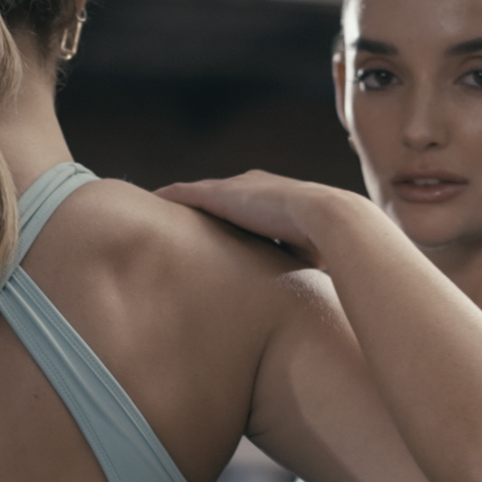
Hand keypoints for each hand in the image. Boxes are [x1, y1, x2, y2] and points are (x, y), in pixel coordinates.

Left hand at [155, 172, 358, 266]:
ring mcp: (236, 188)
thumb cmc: (328, 243)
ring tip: (155, 204)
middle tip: (176, 212)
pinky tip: (152, 200)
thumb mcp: (308, 254)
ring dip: (178, 197)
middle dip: (199, 201)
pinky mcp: (221, 195)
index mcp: (275, 197)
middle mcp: (253, 186)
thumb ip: (294, 265)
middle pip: (216, 192)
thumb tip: (299, 295)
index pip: (244, 204)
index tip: (213, 223)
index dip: (229, 212)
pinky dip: (169, 196)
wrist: (329, 220)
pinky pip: (185, 194)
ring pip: (197, 191)